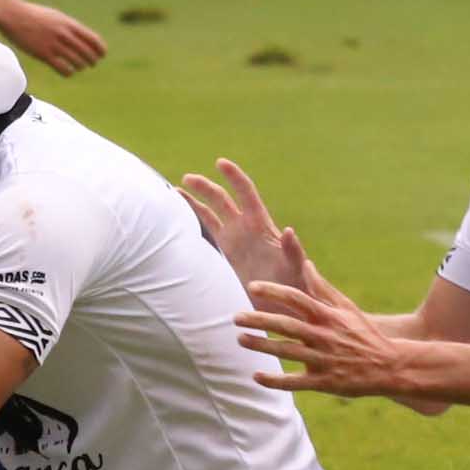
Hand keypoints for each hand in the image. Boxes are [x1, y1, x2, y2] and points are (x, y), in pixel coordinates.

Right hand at [0, 0, 106, 75]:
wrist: (14, 16)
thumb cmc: (34, 15)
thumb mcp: (56, 16)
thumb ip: (68, 26)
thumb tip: (80, 36)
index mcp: (69, 24)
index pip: (93, 39)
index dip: (100, 49)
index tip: (102, 55)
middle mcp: (64, 34)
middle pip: (87, 52)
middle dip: (92, 60)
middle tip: (91, 64)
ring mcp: (54, 45)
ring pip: (77, 62)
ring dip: (80, 66)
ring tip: (79, 67)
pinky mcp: (44, 54)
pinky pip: (63, 68)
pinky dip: (68, 72)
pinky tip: (68, 72)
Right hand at [180, 156, 319, 295]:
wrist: (282, 306)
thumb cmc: (294, 286)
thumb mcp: (295, 267)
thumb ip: (292, 250)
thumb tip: (289, 231)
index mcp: (260, 225)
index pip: (246, 192)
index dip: (234, 176)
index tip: (220, 162)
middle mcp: (243, 229)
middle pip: (220, 199)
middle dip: (204, 187)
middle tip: (186, 179)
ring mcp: (232, 242)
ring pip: (208, 215)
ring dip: (193, 203)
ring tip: (174, 193)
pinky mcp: (223, 257)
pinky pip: (204, 237)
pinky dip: (191, 228)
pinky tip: (175, 226)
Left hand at [239, 279, 415, 400]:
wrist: (390, 366)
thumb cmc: (364, 334)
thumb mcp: (347, 308)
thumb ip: (323, 288)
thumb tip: (306, 264)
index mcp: (328, 316)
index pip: (297, 298)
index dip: (274, 291)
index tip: (252, 286)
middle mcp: (324, 336)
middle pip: (287, 325)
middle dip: (259, 319)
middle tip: (235, 316)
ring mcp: (324, 360)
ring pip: (287, 352)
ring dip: (262, 346)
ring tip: (240, 340)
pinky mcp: (324, 382)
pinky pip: (295, 382)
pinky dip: (275, 380)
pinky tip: (256, 376)